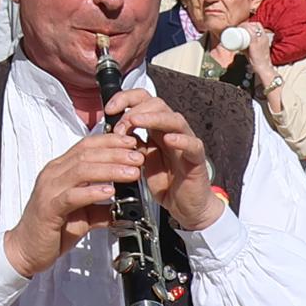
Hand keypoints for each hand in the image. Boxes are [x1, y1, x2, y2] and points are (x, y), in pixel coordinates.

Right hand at [6, 121, 142, 277]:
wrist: (26, 250)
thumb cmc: (51, 230)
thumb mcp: (82, 215)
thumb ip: (100, 208)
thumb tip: (122, 207)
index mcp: (60, 170)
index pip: (86, 146)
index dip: (110, 142)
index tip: (132, 144)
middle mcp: (53, 175)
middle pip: (87, 154)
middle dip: (116, 153)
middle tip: (137, 157)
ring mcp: (49, 190)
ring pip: (81, 170)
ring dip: (110, 169)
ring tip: (131, 172)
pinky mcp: (48, 208)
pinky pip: (72, 195)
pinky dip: (92, 192)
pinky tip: (109, 191)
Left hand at [108, 76, 228, 233]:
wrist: (185, 207)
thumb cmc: (166, 183)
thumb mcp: (140, 161)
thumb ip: (131, 145)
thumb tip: (113, 131)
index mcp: (156, 130)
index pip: (144, 101)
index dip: (126, 99)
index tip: (109, 109)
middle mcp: (171, 132)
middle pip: (157, 104)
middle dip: (135, 110)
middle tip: (120, 127)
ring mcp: (185, 144)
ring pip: (174, 119)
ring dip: (153, 118)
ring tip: (137, 122)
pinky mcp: (196, 160)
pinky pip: (193, 145)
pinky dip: (182, 140)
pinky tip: (169, 139)